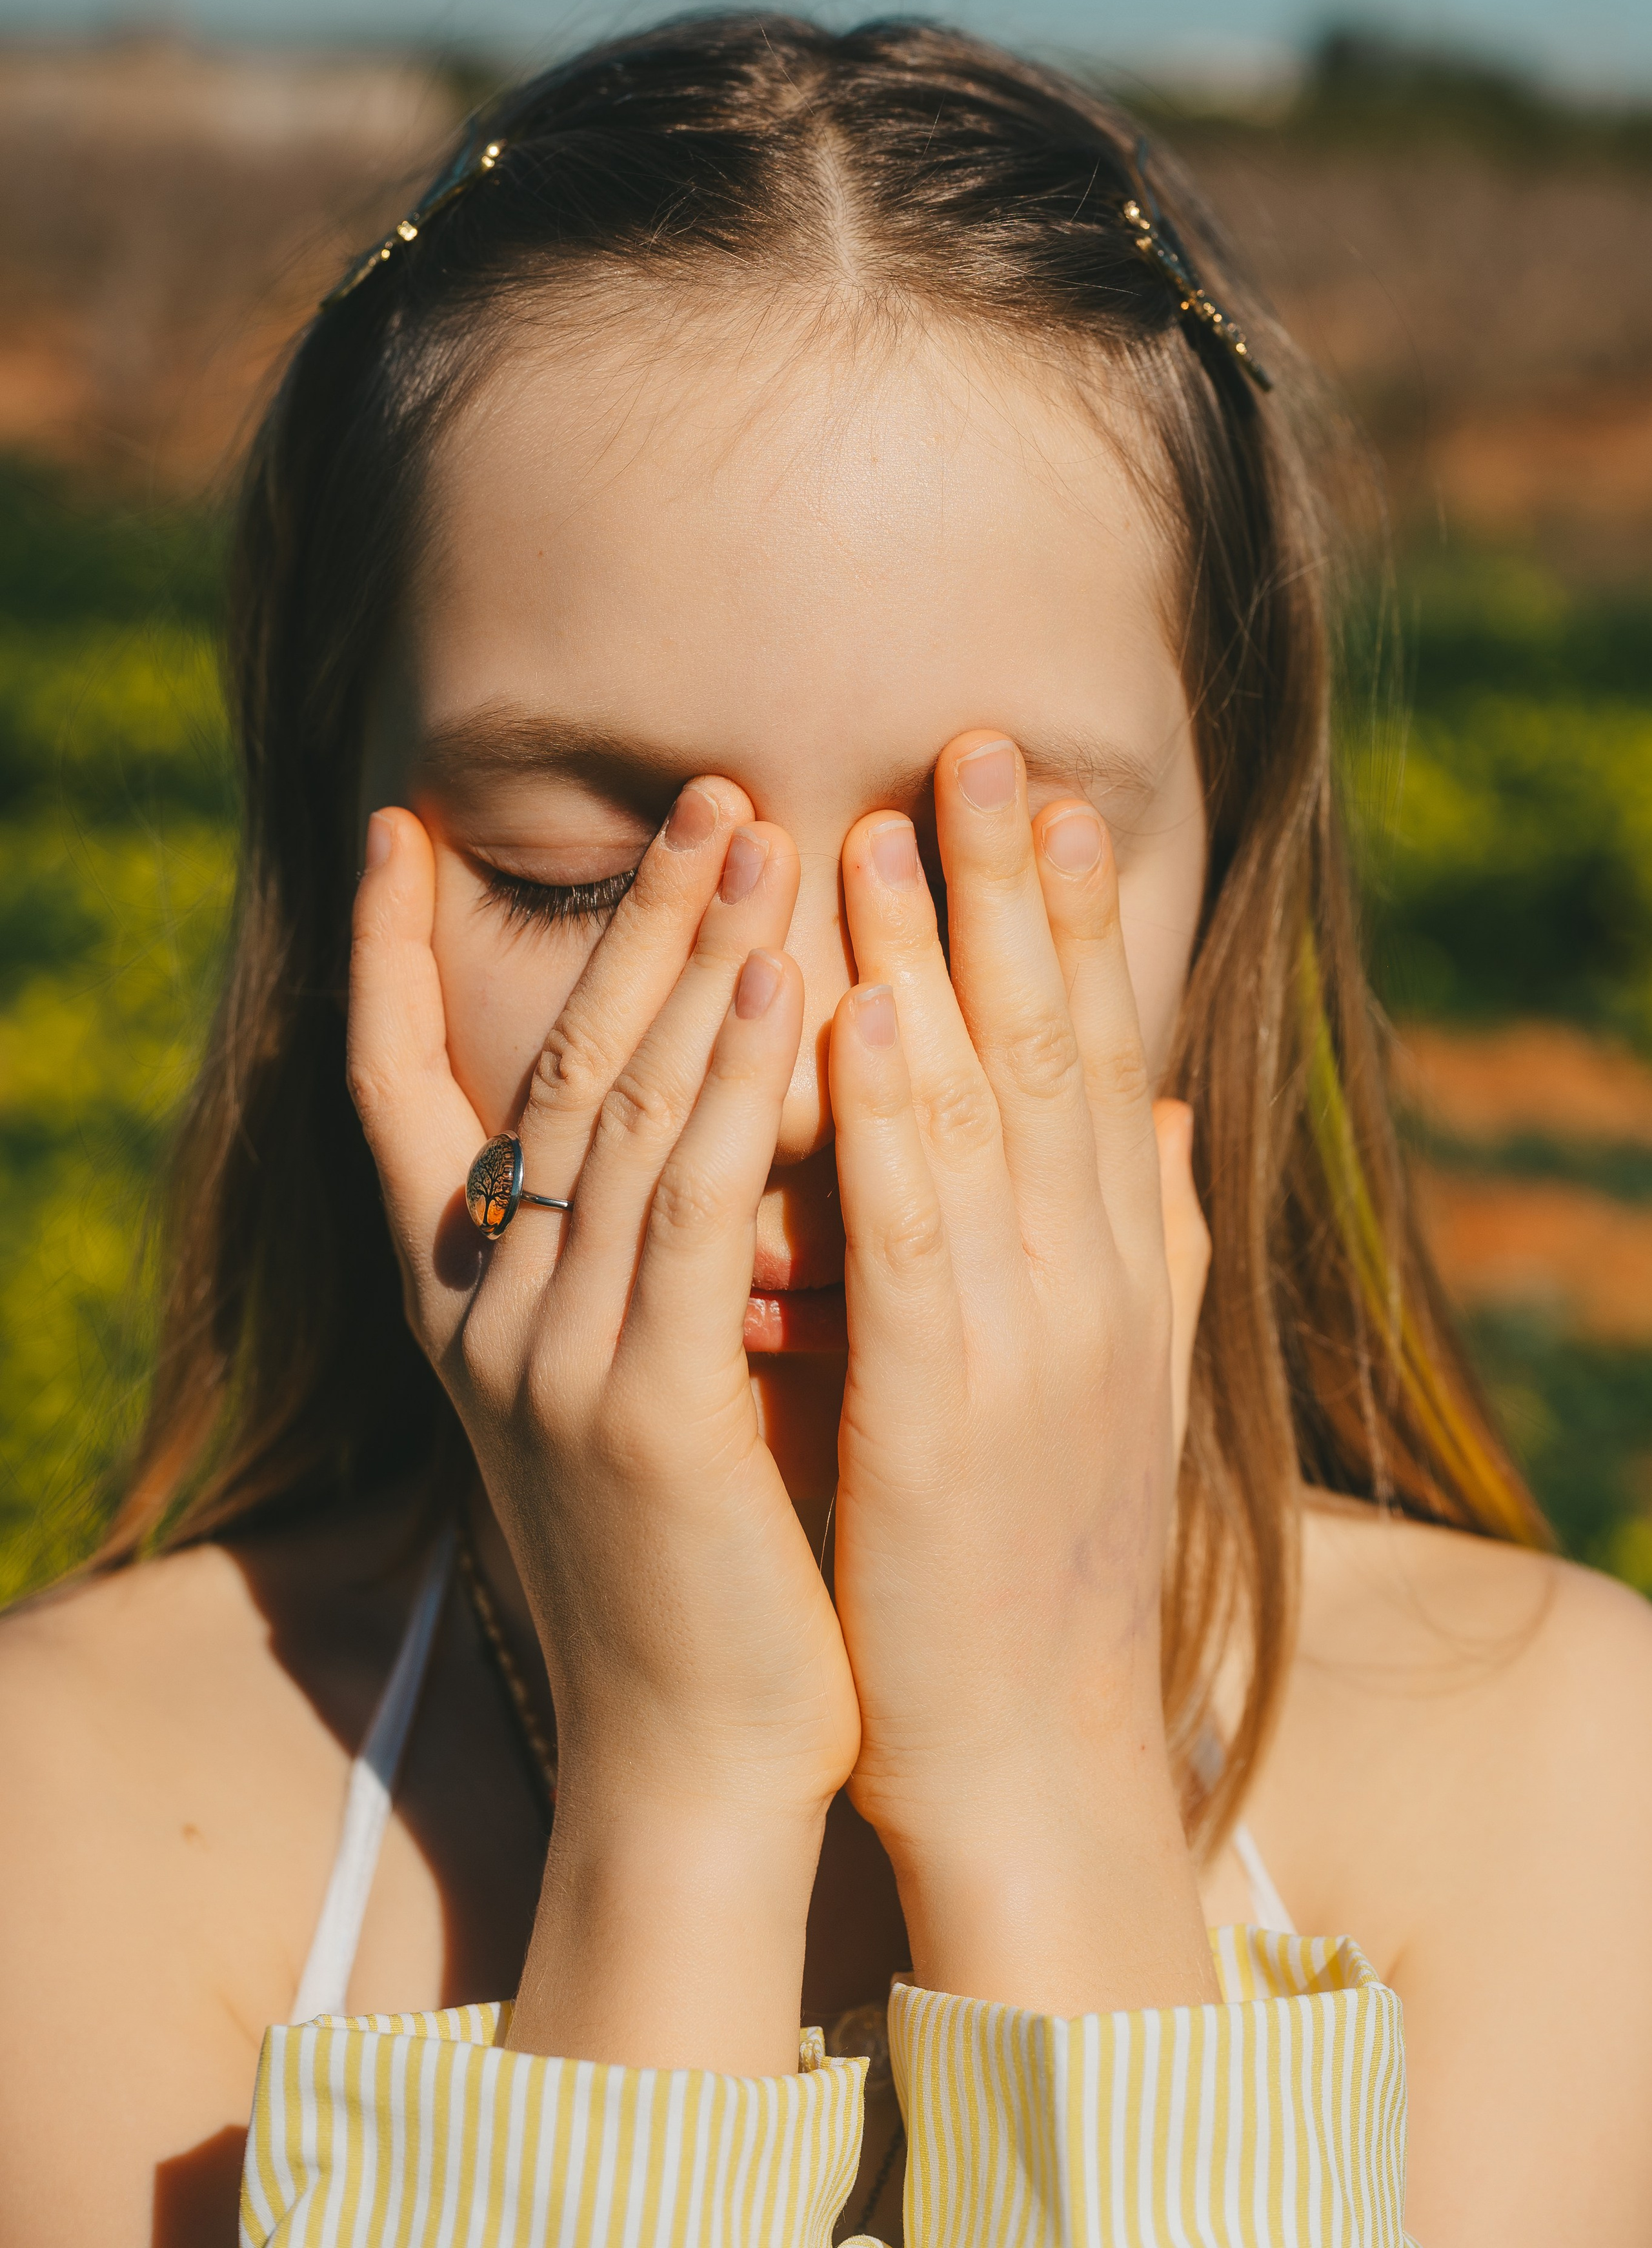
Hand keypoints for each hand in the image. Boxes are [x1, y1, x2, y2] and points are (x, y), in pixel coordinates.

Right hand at [347, 785, 858, 2067]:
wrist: (697, 1765)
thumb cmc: (702, 1566)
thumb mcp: (647, 1380)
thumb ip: (660, 1250)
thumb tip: (717, 1107)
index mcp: (470, 1312)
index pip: (393, 1096)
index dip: (377, 957)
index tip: (391, 828)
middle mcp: (485, 1320)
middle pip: (544, 1071)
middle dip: (626, 924)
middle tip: (706, 795)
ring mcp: (553, 1364)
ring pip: (621, 1117)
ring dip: (694, 966)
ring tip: (761, 834)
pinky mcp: (645, 1412)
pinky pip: (696, 1213)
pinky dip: (738, 1092)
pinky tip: (793, 988)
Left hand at [827, 733, 1214, 2013]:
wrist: (1036, 1760)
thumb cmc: (1044, 1566)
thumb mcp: (1114, 1389)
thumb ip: (1141, 1243)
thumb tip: (1154, 1113)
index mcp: (1122, 1274)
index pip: (1102, 1058)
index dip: (1078, 919)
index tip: (1045, 795)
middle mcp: (1093, 1285)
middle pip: (1054, 1049)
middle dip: (1014, 891)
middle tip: (977, 744)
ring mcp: (1027, 1345)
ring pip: (982, 1118)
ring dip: (933, 965)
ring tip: (886, 829)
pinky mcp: (944, 1417)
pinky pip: (912, 1240)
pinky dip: (886, 1122)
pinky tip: (853, 1019)